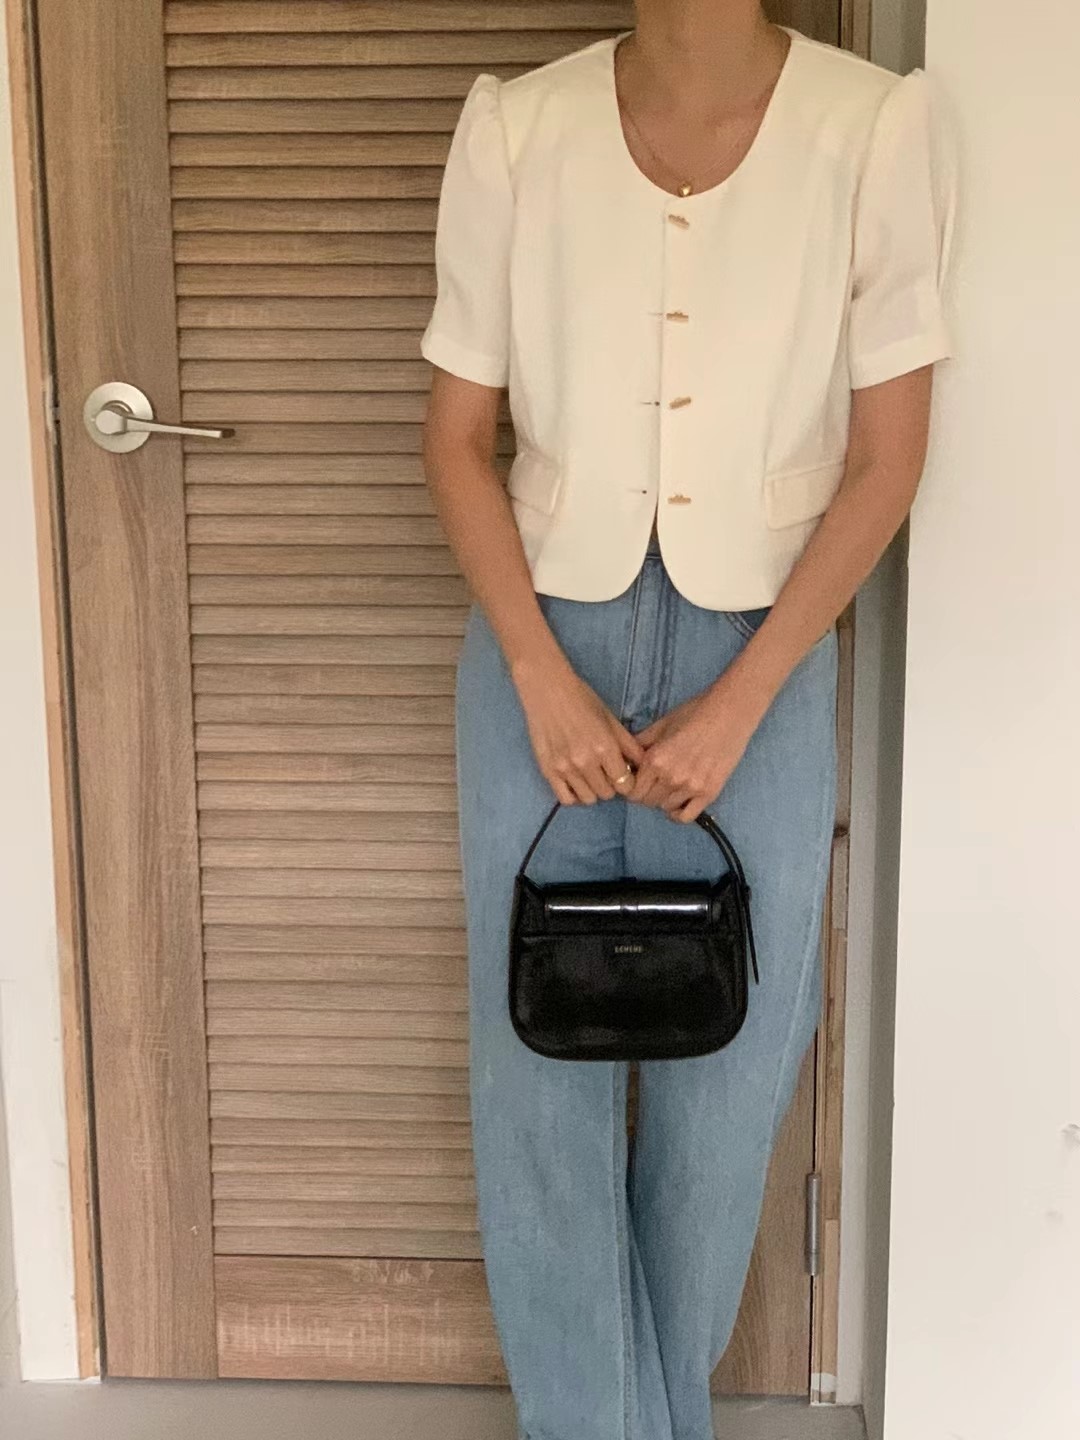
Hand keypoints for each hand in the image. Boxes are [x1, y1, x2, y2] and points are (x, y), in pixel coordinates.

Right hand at [513, 659, 645, 804]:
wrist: (546, 689)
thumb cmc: (582, 699)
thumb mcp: (610, 719)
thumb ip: (629, 745)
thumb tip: (642, 765)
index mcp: (605, 747)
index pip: (625, 784)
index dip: (627, 781)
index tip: (622, 773)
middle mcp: (586, 762)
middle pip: (607, 794)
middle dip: (610, 785)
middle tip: (605, 772)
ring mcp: (565, 768)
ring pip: (588, 799)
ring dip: (593, 790)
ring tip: (590, 776)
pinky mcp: (547, 771)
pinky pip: (565, 798)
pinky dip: (574, 795)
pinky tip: (575, 782)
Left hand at [626, 678, 764, 822]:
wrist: (729, 714)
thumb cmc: (694, 714)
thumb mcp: (661, 725)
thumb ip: (640, 744)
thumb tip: (624, 759)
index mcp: (654, 759)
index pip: (632, 790)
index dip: (632, 787)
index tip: (638, 782)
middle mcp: (669, 777)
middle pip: (647, 801)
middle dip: (646, 794)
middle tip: (654, 784)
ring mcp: (690, 787)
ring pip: (665, 808)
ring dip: (663, 800)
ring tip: (669, 788)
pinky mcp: (709, 793)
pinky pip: (686, 817)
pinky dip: (678, 814)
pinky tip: (679, 804)